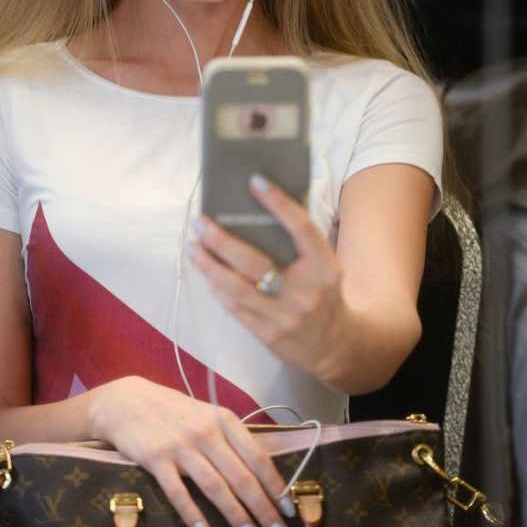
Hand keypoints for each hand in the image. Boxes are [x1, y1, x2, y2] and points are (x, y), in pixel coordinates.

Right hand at [88, 375, 292, 526]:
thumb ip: (230, 438)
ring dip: (236, 515)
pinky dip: (192, 513)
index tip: (289, 508)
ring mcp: (180, 445)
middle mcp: (206, 432)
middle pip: (241, 476)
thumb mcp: (207, 414)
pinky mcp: (156, 459)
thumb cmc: (173, 411)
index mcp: (223, 419)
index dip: (275, 484)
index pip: (257, 456)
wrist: (128, 401)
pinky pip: (177, 492)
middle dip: (263, 508)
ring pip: (215, 487)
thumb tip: (260, 468)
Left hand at [188, 174, 345, 379]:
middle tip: (200, 221)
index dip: (279, 203)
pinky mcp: (269, 335)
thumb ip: (299, 243)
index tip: (255, 181)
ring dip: (208, 264)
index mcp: (324, 267)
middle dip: (222, 240)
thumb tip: (257, 210)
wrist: (334, 345)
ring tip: (191, 244)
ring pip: (236, 287)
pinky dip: (217, 286)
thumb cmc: (322, 293)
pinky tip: (205, 270)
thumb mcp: (323, 266)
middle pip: (255, 261)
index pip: (301, 228)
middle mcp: (305, 292)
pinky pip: (235, 307)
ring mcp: (285, 316)